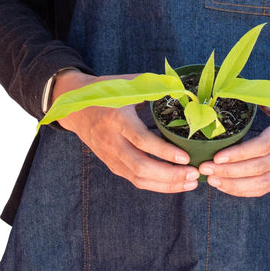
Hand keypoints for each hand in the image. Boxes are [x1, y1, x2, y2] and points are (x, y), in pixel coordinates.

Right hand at [51, 69, 199, 192]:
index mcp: (117, 120)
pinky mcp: (112, 165)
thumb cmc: (105, 94)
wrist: (75, 109)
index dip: (165, 152)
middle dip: (170, 175)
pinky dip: (156, 185)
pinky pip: (135, 180)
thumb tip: (182, 89)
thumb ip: (153, 87)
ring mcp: (111, 157)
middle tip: (194, 174)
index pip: (142, 140)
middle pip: (141, 167)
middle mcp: (112, 142)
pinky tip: (175, 184)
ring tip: (190, 182)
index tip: (186, 158)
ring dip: (167, 185)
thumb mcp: (126, 85)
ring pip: (139, 178)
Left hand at [199, 82, 269, 196]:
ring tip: (212, 181)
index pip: (262, 147)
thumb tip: (225, 93)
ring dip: (235, 185)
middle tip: (205, 170)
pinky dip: (246, 190)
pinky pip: (268, 186)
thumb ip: (257, 94)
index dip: (238, 155)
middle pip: (259, 168)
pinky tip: (228, 187)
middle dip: (229, 172)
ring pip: (263, 183)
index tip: (216, 158)